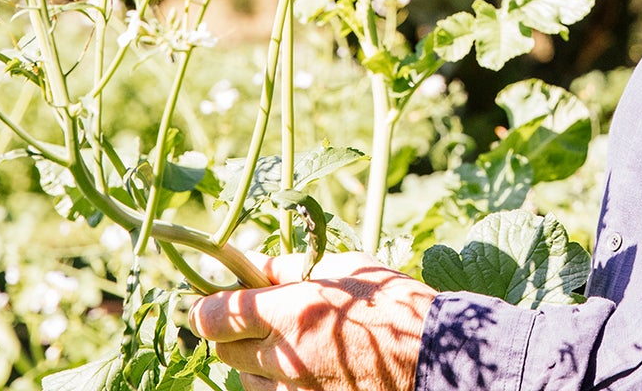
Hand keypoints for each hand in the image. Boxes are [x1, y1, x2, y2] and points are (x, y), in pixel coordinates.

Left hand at [190, 252, 438, 390]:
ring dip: (253, 360)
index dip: (204, 305)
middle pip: (223, 349)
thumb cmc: (397, 305)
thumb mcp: (346, 269)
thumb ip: (289, 267)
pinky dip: (279, 383)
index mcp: (291, 313)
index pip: (213, 316)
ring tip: (287, 342)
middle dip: (230, 330)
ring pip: (246, 379)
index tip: (208, 297)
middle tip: (253, 314)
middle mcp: (285, 358)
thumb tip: (249, 262)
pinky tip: (305, 366)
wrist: (437, 359)